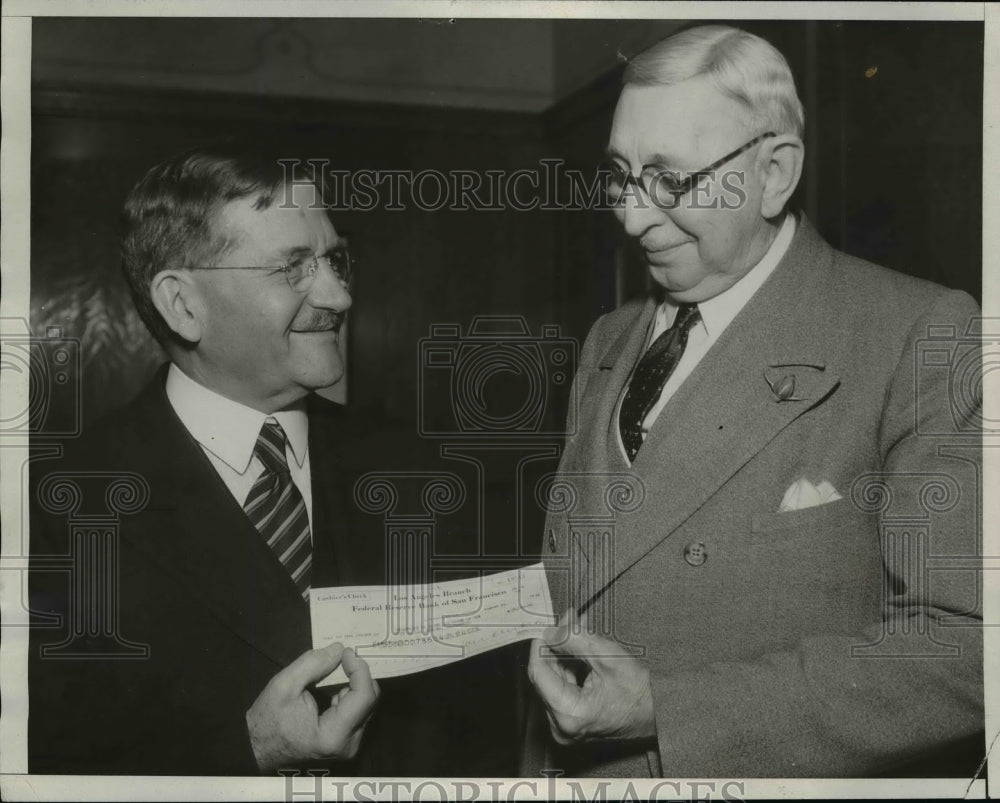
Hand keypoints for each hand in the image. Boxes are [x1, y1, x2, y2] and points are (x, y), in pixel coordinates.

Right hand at [247, 643, 378, 772]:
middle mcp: (348, 745)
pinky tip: (333, 687)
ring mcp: (349, 746)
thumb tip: (339, 650)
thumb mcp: (284, 686)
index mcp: (333, 736)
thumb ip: (313, 664)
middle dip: (357, 675)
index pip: (364, 696)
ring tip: (336, 670)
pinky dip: (348, 695)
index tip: (347, 653)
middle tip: (342, 657)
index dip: (359, 669)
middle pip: (369, 700)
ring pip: (365, 705)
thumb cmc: (267, 721)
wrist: (257, 749)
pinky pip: (357, 712)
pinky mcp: (346, 743)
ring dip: (353, 684)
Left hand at [527, 611, 654, 745]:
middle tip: (568, 621)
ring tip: (578, 630)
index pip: (539, 673)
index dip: (542, 645)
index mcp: (568, 714)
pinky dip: (572, 668)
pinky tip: (581, 649)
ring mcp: (567, 726)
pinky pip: (564, 689)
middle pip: (547, 676)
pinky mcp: (574, 722)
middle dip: (557, 646)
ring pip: (556, 680)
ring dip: (565, 654)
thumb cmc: (641, 692)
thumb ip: (573, 641)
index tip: (548, 625)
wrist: (661, 714)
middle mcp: (562, 725)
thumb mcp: (606, 657)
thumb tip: (550, 631)